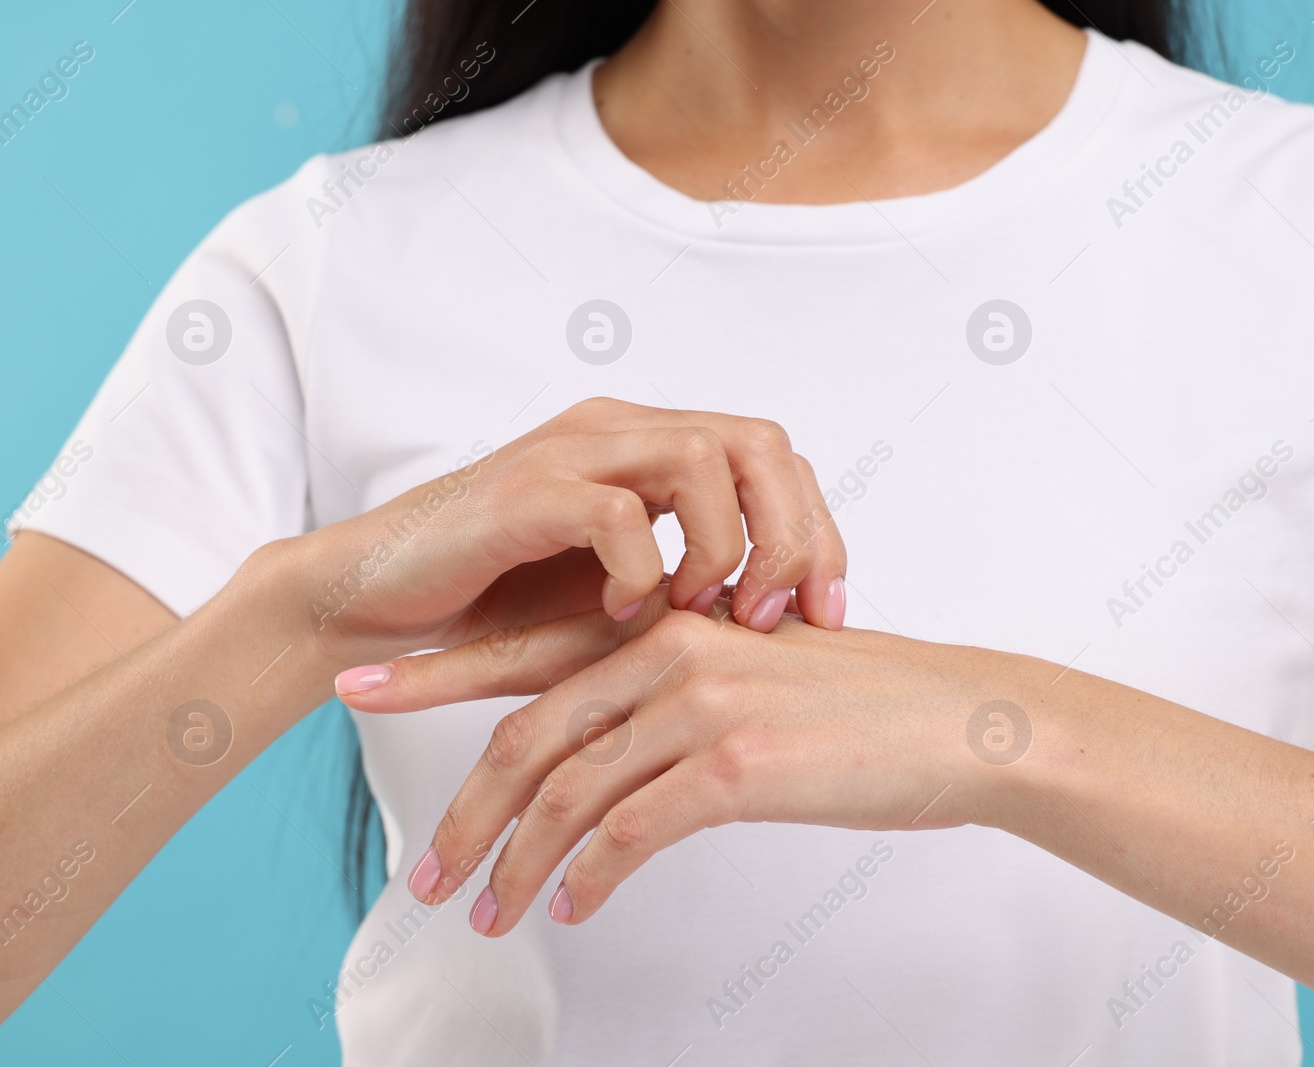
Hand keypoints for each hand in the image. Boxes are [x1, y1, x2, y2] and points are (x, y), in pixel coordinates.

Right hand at [276, 397, 846, 666]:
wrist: (383, 594)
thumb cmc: (504, 598)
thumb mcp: (628, 593)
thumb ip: (700, 586)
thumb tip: (794, 622)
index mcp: (655, 446)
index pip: (775, 458)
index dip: (818, 532)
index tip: (827, 614)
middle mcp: (622, 431)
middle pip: (758, 441)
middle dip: (791, 534)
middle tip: (775, 616)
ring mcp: (573, 452)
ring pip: (702, 456)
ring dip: (722, 546)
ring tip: (700, 612)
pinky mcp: (524, 492)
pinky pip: (616, 509)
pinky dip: (640, 566)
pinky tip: (622, 611)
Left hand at [339, 589, 1042, 932]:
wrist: (960, 719)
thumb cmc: (866, 702)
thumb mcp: (757, 670)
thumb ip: (677, 691)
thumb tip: (615, 751)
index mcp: (667, 623)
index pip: (527, 650)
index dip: (437, 675)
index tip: (365, 691)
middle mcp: (671, 650)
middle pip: (528, 736)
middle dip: (467, 813)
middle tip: (426, 874)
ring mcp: (701, 704)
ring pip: (569, 793)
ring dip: (518, 864)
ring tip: (489, 914)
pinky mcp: (736, 763)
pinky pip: (630, 833)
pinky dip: (589, 877)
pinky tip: (574, 906)